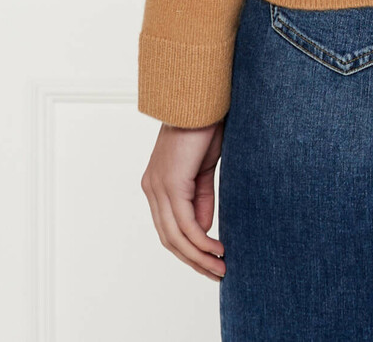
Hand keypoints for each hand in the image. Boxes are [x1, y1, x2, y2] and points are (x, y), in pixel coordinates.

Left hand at [140, 120, 225, 278]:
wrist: (200, 99)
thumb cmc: (203, 126)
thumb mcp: (204, 169)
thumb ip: (201, 199)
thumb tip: (204, 230)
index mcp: (157, 184)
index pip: (168, 228)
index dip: (188, 250)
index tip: (210, 262)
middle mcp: (152, 188)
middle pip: (169, 238)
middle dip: (193, 260)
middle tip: (216, 273)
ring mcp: (159, 187)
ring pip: (175, 235)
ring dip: (199, 256)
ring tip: (220, 267)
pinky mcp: (171, 184)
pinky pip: (185, 223)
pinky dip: (201, 240)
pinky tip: (217, 248)